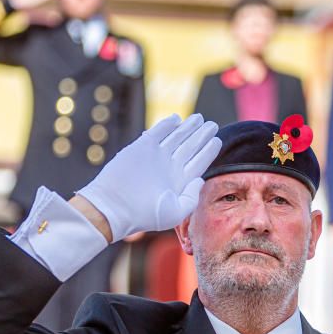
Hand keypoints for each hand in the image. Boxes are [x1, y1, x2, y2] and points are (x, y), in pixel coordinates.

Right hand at [76, 114, 220, 241]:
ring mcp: (156, 156)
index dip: (208, 151)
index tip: (217, 140)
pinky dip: (168, 124)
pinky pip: (158, 132)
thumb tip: (200, 179)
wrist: (114, 207)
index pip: (198, 162)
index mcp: (180, 182)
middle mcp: (169, 168)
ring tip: (200, 119)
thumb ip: (192, 197)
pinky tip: (178, 118)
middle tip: (212, 125)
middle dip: (201, 136)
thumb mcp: (176, 213)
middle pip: (190, 147)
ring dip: (188, 128)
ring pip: (176, 137)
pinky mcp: (141, 147)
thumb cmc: (145, 215)